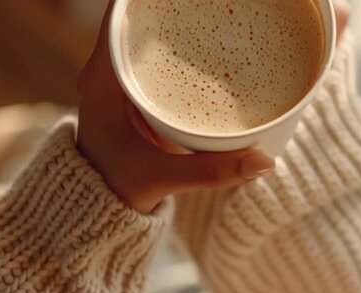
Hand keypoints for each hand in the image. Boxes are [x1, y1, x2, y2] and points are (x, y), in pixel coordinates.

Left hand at [77, 1, 274, 213]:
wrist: (97, 205)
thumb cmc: (115, 188)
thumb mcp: (158, 178)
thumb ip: (209, 172)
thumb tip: (264, 163)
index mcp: (102, 79)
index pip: (119, 15)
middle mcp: (107, 69)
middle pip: (138, 14)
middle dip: (175, 2)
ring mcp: (121, 76)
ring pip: (147, 30)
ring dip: (179, 15)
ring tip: (218, 6)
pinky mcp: (136, 87)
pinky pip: (157, 51)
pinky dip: (182, 40)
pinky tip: (211, 34)